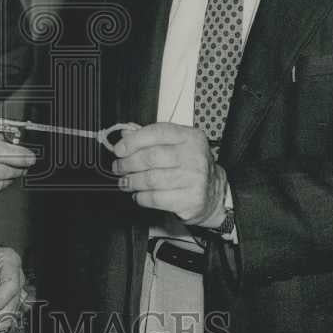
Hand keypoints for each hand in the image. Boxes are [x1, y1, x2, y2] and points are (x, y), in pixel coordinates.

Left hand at [112, 122, 226, 226]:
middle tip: (119, 168)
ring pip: (151, 180)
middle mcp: (194, 156)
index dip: (133, 141)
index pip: (157, 133)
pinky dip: (142, 197)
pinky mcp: (191, 200)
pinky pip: (156, 198)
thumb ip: (151, 138)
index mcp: (190, 137)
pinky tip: (139, 194)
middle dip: (128, 163)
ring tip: (125, 182)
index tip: (118, 149)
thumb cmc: (190, 165)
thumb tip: (125, 136)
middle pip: (151, 157)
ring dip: (132, 182)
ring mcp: (194, 179)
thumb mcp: (176, 145)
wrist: (213, 192)